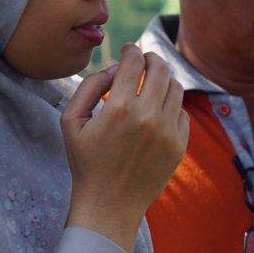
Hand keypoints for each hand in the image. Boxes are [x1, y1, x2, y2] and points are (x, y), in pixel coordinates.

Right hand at [62, 44, 187, 251]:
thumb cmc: (86, 161)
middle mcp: (148, 116)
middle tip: (144, 60)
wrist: (110, 203)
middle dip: (152, 59)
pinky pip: (182, 113)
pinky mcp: (180, 145)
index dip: (131, 50)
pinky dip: (171, 106)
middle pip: (161, 69)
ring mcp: (168, 131)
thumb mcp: (71, 121)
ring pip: (176, 89)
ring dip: (164, 80)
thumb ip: (88, 86)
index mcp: (119, 107)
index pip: (134, 62)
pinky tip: (157, 110)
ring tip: (151, 83)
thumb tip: (113, 68)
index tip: (129, 49)